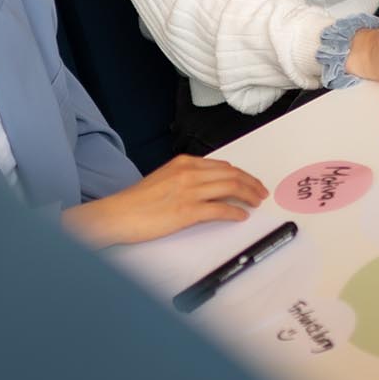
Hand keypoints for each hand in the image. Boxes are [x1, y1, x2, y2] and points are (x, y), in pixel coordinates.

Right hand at [62, 155, 268, 247]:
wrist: (117, 214)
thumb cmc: (137, 201)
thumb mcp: (164, 178)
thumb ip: (187, 177)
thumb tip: (209, 183)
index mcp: (184, 163)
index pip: (223, 166)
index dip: (242, 174)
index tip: (251, 181)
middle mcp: (189, 173)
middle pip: (232, 175)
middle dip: (251, 184)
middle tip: (261, 192)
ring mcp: (189, 191)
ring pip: (231, 189)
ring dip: (249, 196)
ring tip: (256, 203)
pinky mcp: (187, 211)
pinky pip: (220, 209)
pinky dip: (235, 212)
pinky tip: (241, 216)